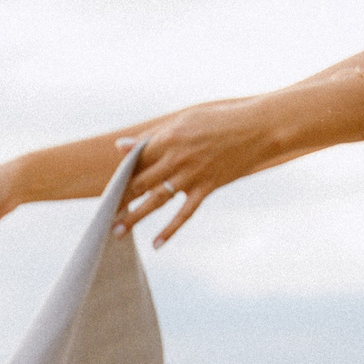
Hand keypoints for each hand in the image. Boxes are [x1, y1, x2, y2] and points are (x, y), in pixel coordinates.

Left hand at [114, 95, 291, 247]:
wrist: (260, 127)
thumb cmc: (221, 119)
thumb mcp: (185, 120)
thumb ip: (151, 135)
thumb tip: (121, 146)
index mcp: (168, 138)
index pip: (135, 161)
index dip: (119, 176)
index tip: (106, 189)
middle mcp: (176, 158)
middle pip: (140, 183)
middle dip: (119, 200)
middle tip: (102, 216)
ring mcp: (192, 175)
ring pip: (156, 200)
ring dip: (134, 218)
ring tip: (115, 232)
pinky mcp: (207, 188)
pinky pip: (184, 213)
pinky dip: (170, 230)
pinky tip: (156, 244)